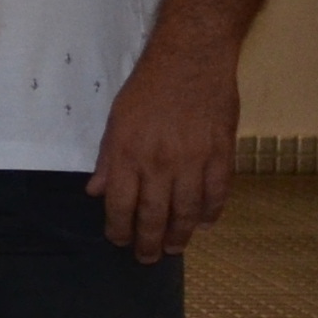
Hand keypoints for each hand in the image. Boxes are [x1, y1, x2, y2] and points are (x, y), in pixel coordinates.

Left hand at [89, 37, 238, 261]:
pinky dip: (212, 212)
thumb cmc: (149, 88)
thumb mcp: (117, 120)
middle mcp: (160, 162)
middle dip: (148, 242)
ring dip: (180, 235)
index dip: (119, 229)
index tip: (119, 241)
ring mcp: (194, 160)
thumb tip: (96, 192)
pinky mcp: (221, 154)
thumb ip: (108, 159)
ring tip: (173, 248)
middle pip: (154, 215)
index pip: (120, 204)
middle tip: (146, 258)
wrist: (192, 59)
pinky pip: (217, 193)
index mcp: (129, 154)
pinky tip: (205, 223)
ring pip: (187, 211)